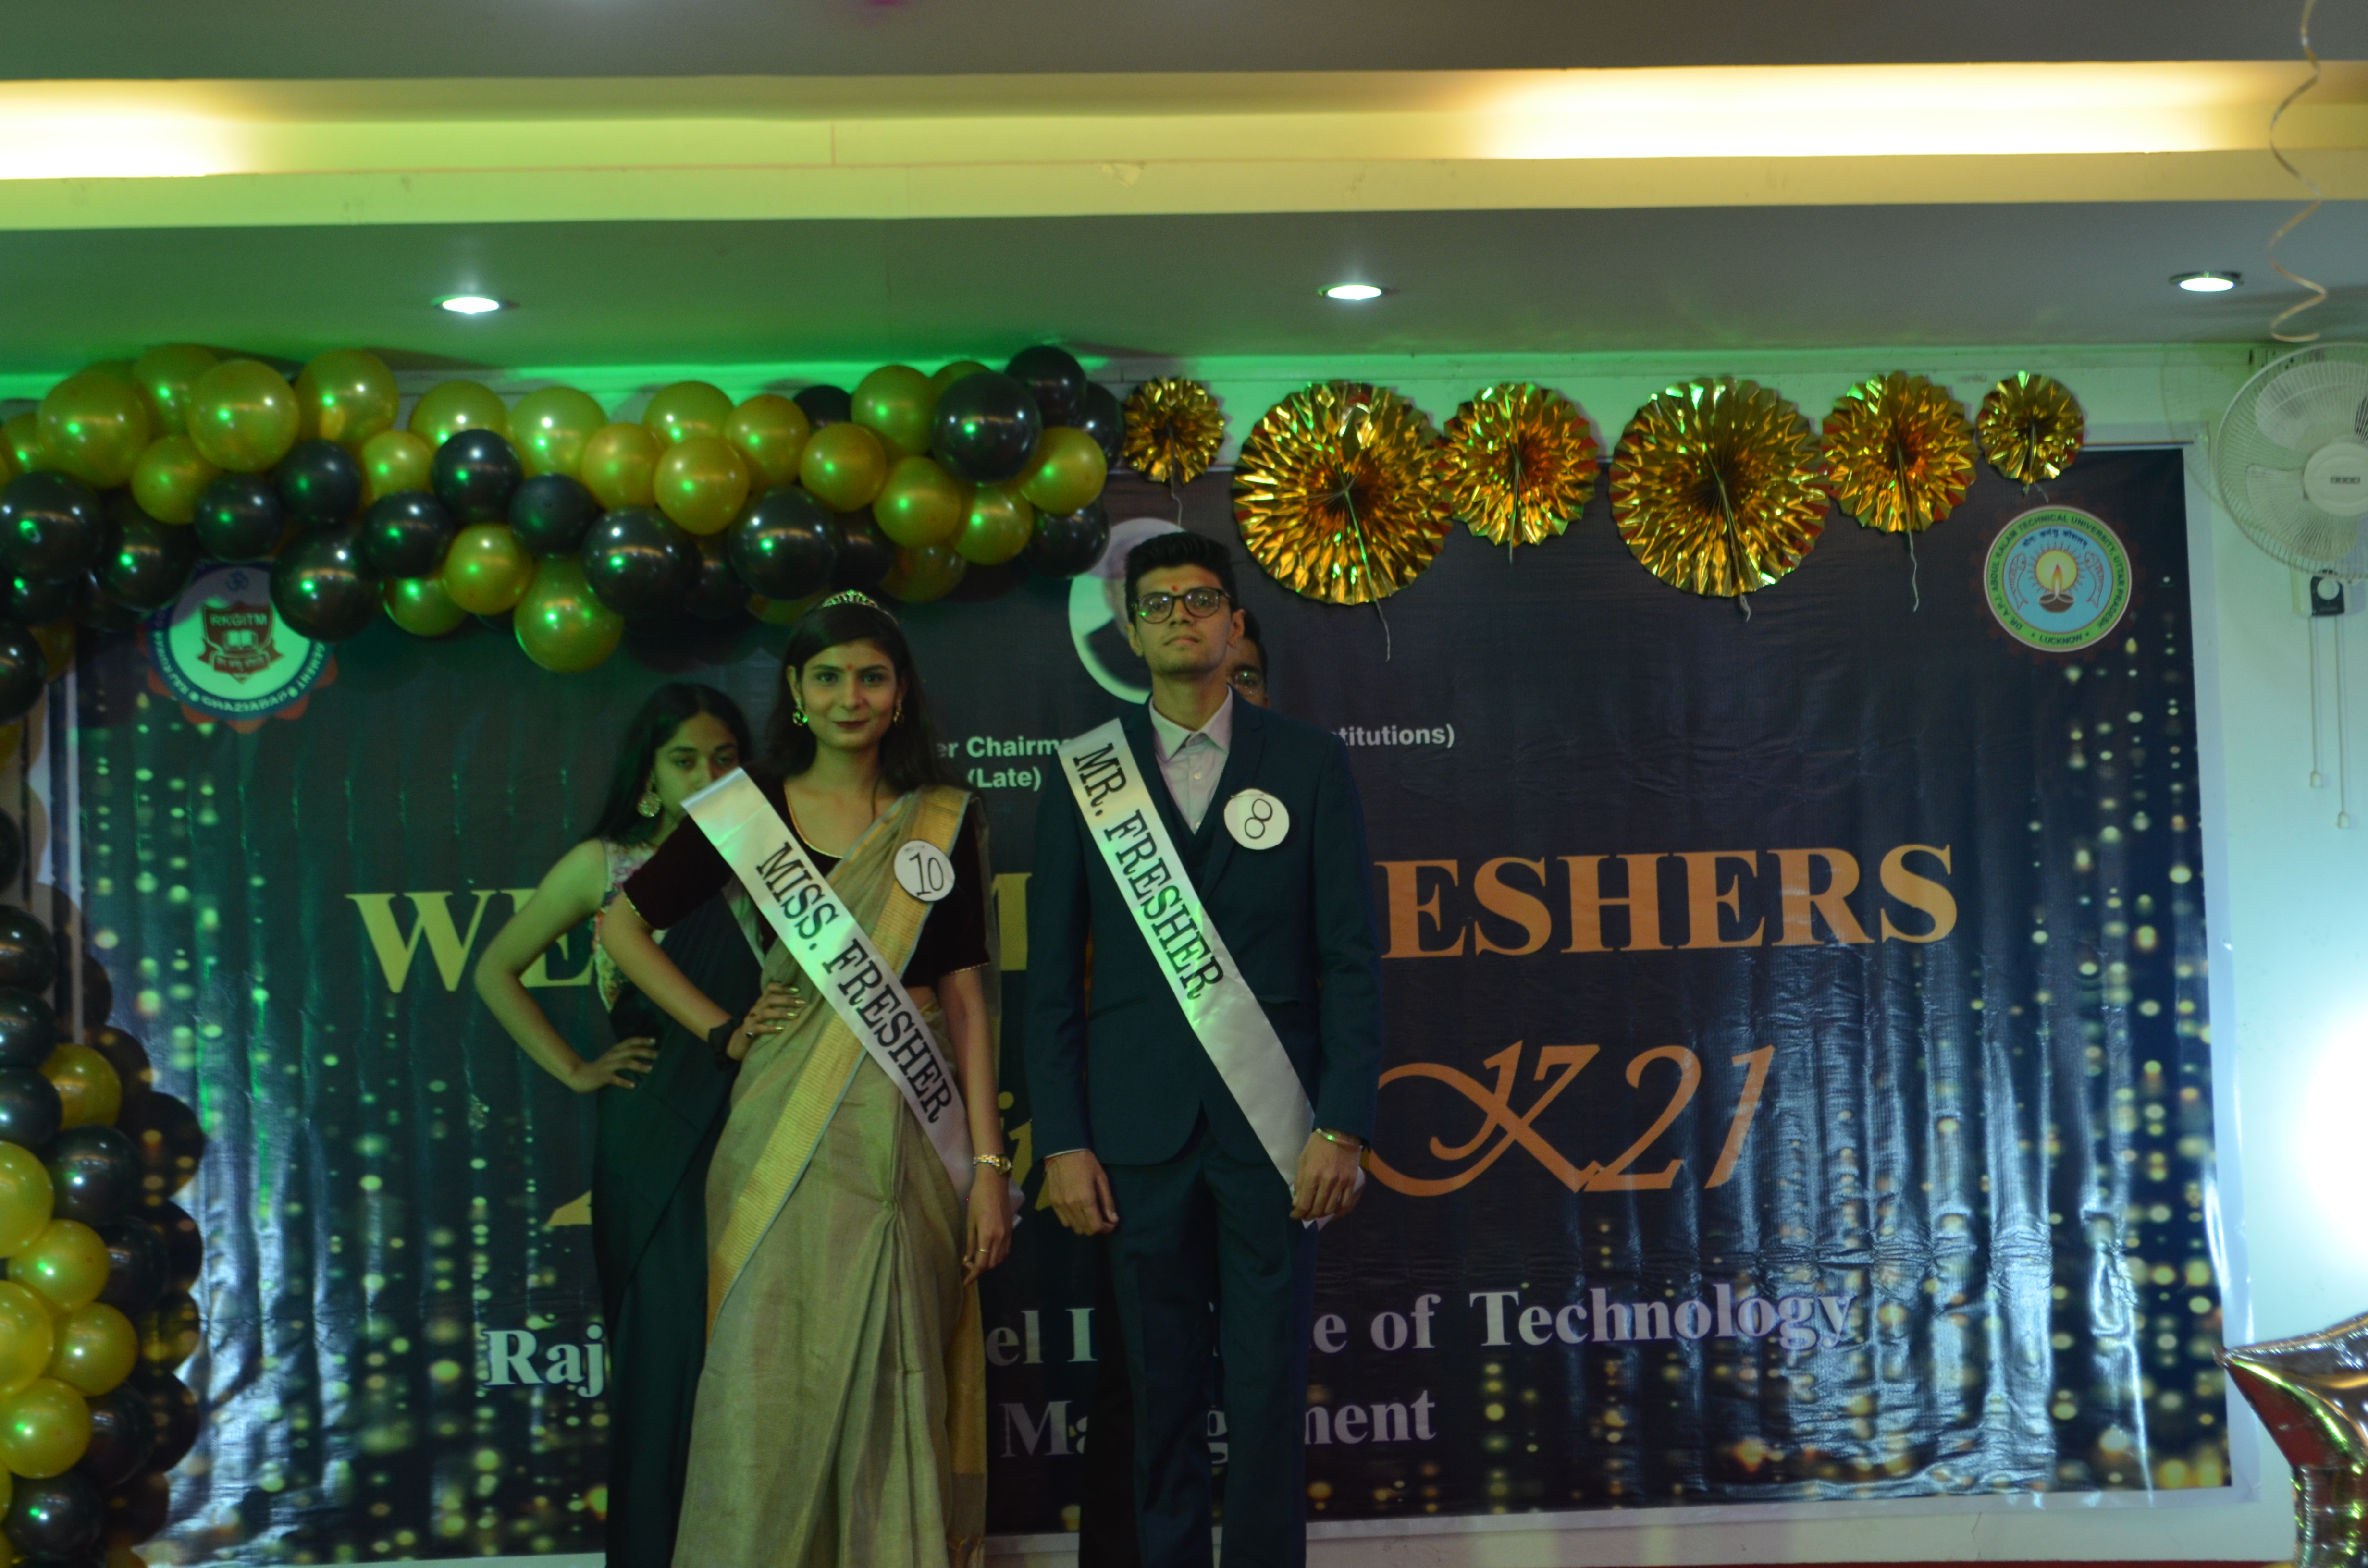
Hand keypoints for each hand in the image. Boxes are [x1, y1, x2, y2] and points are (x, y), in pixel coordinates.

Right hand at [567, 1037, 656, 1092]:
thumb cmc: (600, 1067)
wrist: (579, 1075)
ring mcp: (607, 1066)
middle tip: (659, 1055)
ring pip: (625, 1063)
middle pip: (631, 1051)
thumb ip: (624, 1055)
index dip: (642, 1040)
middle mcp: (612, 1055)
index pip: (630, 1041)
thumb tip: (642, 1055)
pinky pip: (615, 1079)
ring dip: (638, 1065)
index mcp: (615, 1050)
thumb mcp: (612, 1057)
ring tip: (650, 1069)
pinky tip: (633, 1085)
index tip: (654, 1041)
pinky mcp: (603, 1077)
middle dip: (646, 1052)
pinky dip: (624, 1082)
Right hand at [728, 984, 800, 1060]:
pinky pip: (759, 1028)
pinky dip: (771, 1028)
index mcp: (762, 1002)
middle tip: (801, 1003)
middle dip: (787, 1000)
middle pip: (770, 999)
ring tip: (795, 1015)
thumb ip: (778, 1008)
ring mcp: (751, 1020)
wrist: (738, 1042)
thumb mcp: (767, 1015)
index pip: (770, 988)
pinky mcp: (748, 1032)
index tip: (797, 990)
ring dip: (781, 1013)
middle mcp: (756, 1008)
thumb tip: (798, 1002)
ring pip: (766, 1013)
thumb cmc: (758, 1027)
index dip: (783, 987)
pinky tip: (782, 1029)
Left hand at [963, 1168, 1013, 1283]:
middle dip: (980, 1269)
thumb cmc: (978, 1198)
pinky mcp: (1011, 1230)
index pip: (982, 1263)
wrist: (995, 1182)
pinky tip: (988, 1251)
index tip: (965, 1282)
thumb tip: (967, 1259)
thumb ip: (970, 1242)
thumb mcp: (970, 1220)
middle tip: (968, 1265)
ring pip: (1000, 1258)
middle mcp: (1000, 1238)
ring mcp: (1007, 1234)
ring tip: (977, 1259)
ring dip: (989, 1263)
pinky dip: (997, 1256)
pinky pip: (1005, 1250)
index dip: (973, 1275)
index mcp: (988, 1235)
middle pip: (992, 1264)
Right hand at [1045, 1149, 1117, 1235]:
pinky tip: (1078, 1211)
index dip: (1106, 1229)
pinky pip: (1063, 1221)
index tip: (1111, 1223)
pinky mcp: (1053, 1203)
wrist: (1063, 1151)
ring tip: (1090, 1215)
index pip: (1095, 1227)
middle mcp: (1072, 1205)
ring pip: (1074, 1227)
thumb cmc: (1086, 1163)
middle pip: (1085, 1230)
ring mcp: (1060, 1205)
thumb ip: (1107, 1201)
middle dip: (1096, 1227)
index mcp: (1086, 1199)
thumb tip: (1114, 1220)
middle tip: (1101, 1218)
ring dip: (1084, 1225)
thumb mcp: (1102, 1179)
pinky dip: (1073, 1220)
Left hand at [1292, 1131, 1363, 1221]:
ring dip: (1321, 1214)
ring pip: (1330, 1209)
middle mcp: (1327, 1181)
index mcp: (1312, 1175)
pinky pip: (1345, 1203)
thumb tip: (1296, 1202)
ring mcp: (1341, 1182)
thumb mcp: (1303, 1160)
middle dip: (1308, 1216)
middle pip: (1317, 1209)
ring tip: (1316, 1212)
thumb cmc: (1317, 1145)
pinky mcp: (1351, 1182)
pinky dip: (1337, 1211)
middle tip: (1305, 1215)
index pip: (1304, 1203)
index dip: (1297, 1213)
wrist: (1341, 1132)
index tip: (1294, 1215)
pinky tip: (1332, 1211)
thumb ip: (1300, 1182)